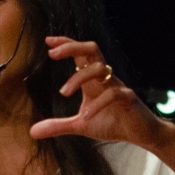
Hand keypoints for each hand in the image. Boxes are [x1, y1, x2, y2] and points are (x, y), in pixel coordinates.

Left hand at [29, 37, 165, 148]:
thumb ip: (58, 125)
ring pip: (100, 68)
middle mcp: (105, 78)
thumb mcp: (81, 125)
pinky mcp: (128, 99)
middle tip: (52, 54)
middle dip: (72, 47)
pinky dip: (97, 104)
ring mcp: (117, 86)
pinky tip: (86, 115)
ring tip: (63, 93)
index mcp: (93, 80)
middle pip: (92, 50)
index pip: (80, 54)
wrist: (142, 134)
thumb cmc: (114, 123)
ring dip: (78, 78)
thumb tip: (32, 131)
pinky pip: (113, 93)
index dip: (66, 44)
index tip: (48, 41)